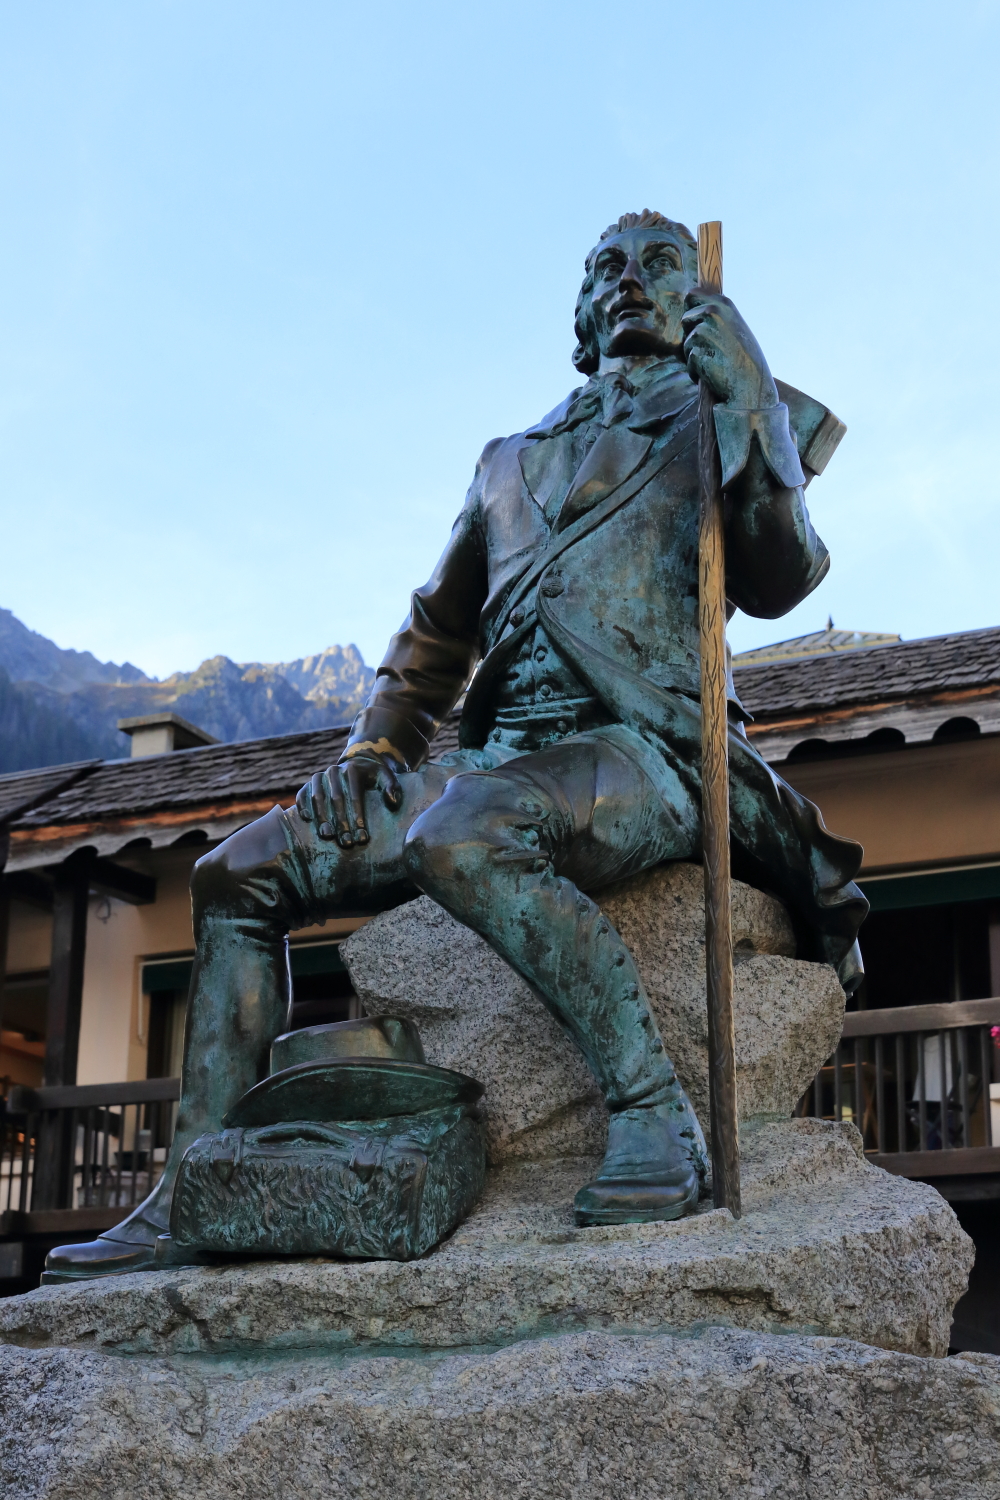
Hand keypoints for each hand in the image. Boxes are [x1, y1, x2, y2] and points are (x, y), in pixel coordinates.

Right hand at [295, 750, 402, 847]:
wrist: (357, 764)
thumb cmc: (374, 776)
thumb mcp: (387, 777)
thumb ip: (393, 787)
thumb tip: (392, 802)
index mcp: (353, 770)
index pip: (355, 796)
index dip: (358, 817)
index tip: (362, 837)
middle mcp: (335, 771)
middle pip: (336, 799)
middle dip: (341, 823)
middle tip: (346, 843)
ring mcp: (321, 776)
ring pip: (317, 797)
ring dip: (321, 818)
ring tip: (327, 836)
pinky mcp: (310, 783)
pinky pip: (302, 793)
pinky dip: (302, 805)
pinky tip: (307, 820)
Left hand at [681, 291, 777, 409]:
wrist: (751, 383)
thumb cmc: (744, 357)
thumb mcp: (735, 326)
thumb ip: (717, 316)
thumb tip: (694, 310)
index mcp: (722, 304)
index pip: (692, 295)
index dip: (691, 310)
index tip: (697, 321)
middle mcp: (711, 313)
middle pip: (685, 320)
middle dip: (693, 335)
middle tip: (713, 348)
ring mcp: (703, 332)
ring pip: (686, 343)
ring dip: (696, 355)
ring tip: (717, 361)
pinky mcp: (697, 352)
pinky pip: (688, 361)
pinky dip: (696, 370)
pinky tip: (713, 372)